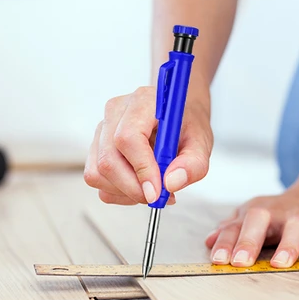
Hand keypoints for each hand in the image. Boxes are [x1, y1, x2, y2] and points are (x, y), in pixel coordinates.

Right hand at [84, 87, 212, 204]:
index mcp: (143, 102)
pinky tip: (138, 186)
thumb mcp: (201, 144)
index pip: (128, 138)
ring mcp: (102, 129)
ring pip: (98, 173)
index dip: (141, 169)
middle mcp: (116, 112)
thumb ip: (193, 165)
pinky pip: (97, 179)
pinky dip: (118, 192)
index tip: (156, 192)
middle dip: (133, 188)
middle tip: (158, 197)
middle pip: (108, 160)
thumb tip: (171, 183)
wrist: (177, 119)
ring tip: (151, 189)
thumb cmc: (187, 128)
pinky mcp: (96, 147)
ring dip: (125, 192)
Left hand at [205, 177, 298, 266]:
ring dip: (288, 246)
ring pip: (296, 228)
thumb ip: (232, 229)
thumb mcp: (254, 216)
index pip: (236, 227)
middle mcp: (279, 213)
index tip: (218, 259)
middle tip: (240, 261)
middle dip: (249, 241)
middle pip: (260, 221)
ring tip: (280, 263)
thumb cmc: (281, 213)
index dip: (226, 243)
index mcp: (256, 212)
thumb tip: (209, 241)